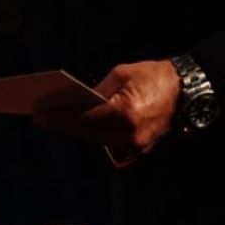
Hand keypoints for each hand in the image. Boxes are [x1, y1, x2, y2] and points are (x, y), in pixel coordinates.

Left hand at [34, 59, 179, 163]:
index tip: (38, 117)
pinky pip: (110, 143)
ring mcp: (136, 146)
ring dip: (77, 129)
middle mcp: (130, 135)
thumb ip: (97, 91)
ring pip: (97, 140)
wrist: (186, 92)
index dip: (58, 119)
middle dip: (64, 124)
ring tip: (56, 119)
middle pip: (86, 133)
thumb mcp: (121, 74)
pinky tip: (79, 124)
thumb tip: (75, 102)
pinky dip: (95, 133)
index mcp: (125, 114)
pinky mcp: (140, 149)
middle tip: (41, 117)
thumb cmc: (154, 77)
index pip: (82, 120)